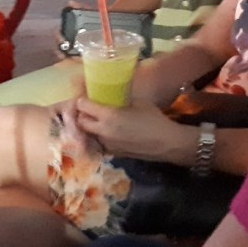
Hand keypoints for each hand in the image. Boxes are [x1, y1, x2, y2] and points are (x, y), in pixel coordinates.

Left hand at [74, 97, 191, 163]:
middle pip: (81, 122)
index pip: (82, 105)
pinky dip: (100, 136)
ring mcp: (107, 144)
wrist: (167, 143)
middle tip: (90, 109)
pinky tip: (110, 132)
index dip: (82, 100)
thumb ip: (119, 98)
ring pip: (88, 134)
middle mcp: (103, 131)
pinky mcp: (112, 153)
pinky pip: (99, 142)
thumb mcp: (137, 102)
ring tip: (99, 120)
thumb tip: (110, 93)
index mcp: (108, 115)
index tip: (87, 97)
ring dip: (90, 126)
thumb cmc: (154, 119)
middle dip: (82, 114)